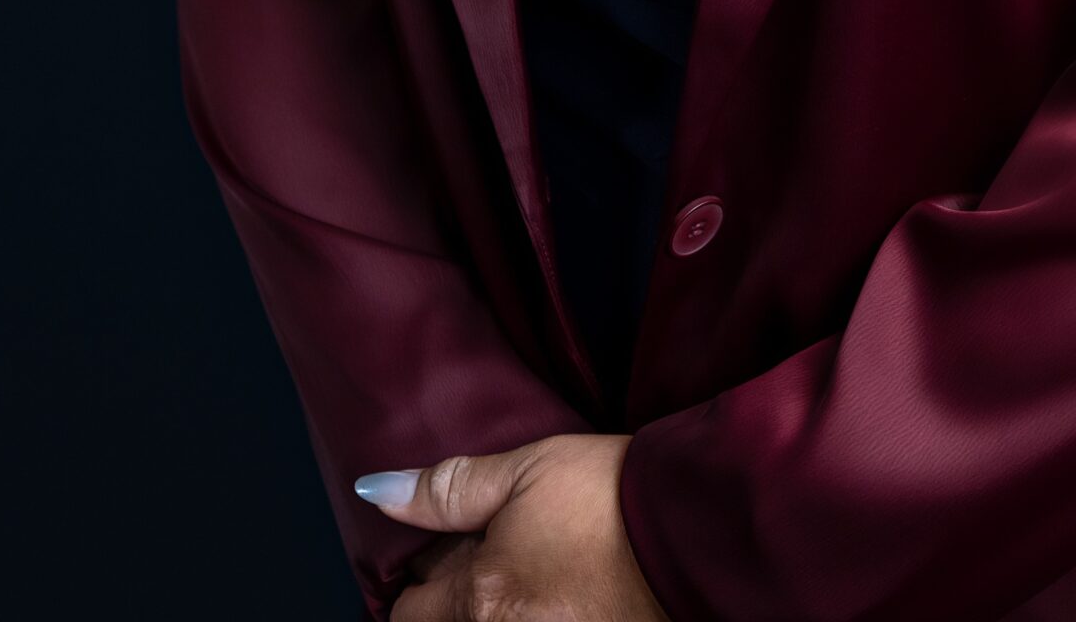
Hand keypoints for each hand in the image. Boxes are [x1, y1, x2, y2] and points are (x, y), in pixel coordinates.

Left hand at [356, 430, 672, 620]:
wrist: (696, 537)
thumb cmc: (614, 498)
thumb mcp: (530, 469)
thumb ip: (450, 488)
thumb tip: (379, 493)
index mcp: (481, 600)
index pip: (407, 609)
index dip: (427, 571)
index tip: (456, 545)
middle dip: (456, 594)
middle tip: (497, 553)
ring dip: (494, 607)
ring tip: (533, 573)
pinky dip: (529, 615)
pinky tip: (557, 593)